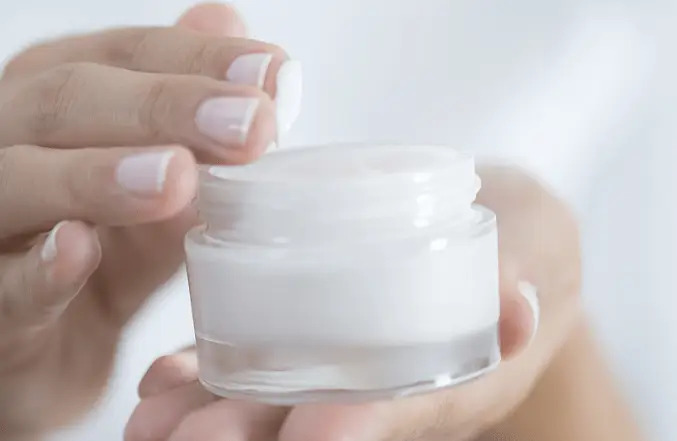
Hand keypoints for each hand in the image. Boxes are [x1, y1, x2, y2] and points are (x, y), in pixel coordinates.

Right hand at [0, 3, 299, 436]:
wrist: (53, 351)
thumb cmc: (109, 259)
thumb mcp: (164, 195)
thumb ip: (196, 131)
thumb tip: (255, 51)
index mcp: (61, 107)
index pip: (124, 56)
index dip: (198, 59)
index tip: (272, 74)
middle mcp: (11, 144)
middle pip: (66, 99)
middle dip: (164, 106)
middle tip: (250, 124)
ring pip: (17, 177)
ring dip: (99, 174)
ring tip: (176, 177)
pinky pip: (2, 285)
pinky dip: (38, 267)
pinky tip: (78, 248)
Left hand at [125, 165, 581, 440]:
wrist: (497, 242)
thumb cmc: (524, 246)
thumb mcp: (540, 248)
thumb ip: (530, 271)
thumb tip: (521, 305)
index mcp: (459, 378)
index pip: (405, 411)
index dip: (360, 426)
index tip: (311, 434)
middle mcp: (396, 388)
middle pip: (321, 422)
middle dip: (253, 436)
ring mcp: (353, 366)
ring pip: (279, 402)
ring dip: (211, 412)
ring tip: (148, 422)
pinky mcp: (322, 336)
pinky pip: (262, 363)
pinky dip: (209, 372)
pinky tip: (161, 377)